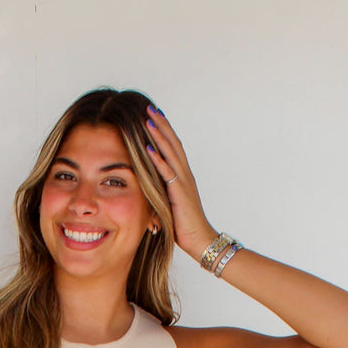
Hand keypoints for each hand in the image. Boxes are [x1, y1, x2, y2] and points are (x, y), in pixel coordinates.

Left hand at [144, 105, 216, 259]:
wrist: (199, 239)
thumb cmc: (183, 226)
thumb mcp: (169, 204)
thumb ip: (161, 192)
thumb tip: (148, 188)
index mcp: (182, 176)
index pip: (173, 148)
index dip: (164, 131)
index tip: (153, 116)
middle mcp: (184, 174)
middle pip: (173, 143)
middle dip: (161, 125)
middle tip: (150, 108)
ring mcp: (183, 182)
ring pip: (171, 152)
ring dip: (159, 135)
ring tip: (148, 120)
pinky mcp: (179, 193)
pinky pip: (167, 172)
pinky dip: (157, 159)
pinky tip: (148, 148)